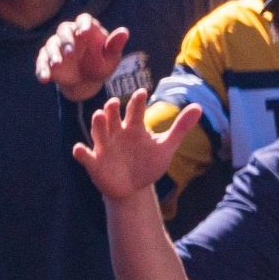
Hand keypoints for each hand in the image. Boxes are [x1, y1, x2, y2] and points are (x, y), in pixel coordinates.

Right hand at [35, 13, 127, 101]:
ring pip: (51, 44)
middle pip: (64, 30)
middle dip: (67, 40)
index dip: (84, 24)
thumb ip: (114, 45)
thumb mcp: (110, 58)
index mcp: (88, 29)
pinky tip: (44, 79)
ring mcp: (57, 46)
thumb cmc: (101, 65)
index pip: (84, 19)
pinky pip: (42, 61)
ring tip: (57, 64)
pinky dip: (42, 69)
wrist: (87, 81)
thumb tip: (124, 31)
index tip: (85, 31)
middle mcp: (70, 34)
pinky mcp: (47, 59)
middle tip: (70, 52)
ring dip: (53, 54)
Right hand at [73, 90, 200, 201]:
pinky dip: (81, 152)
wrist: (135, 187)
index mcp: (134, 128)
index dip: (137, 102)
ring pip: (98, 132)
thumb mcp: (166, 146)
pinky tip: (80, 149)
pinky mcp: (95, 163)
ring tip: (99, 115)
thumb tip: (199, 106)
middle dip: (112, 110)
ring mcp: (104, 147)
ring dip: (98, 125)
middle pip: (112, 118)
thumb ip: (180, 127)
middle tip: (114, 102)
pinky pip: (85, 156)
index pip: (135, 111)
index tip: (142, 92)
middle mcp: (117, 133)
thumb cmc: (148, 162)